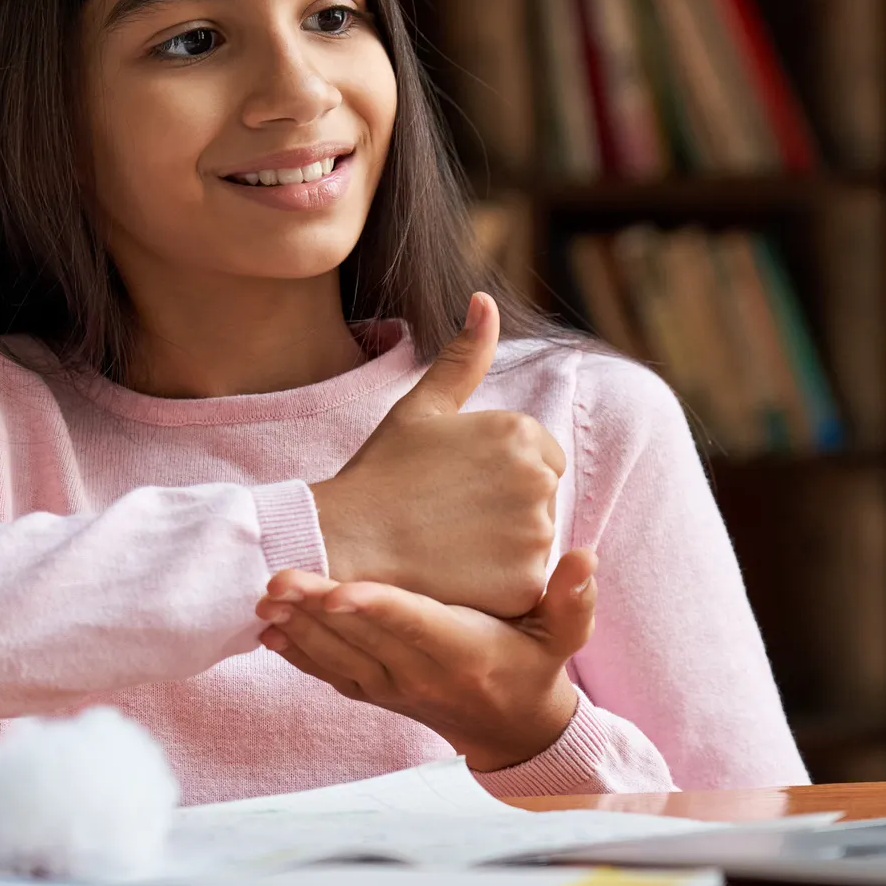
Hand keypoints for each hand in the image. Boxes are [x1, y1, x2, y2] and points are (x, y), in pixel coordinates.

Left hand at [254, 548, 597, 771]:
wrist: (511, 730)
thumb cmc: (536, 666)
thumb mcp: (565, 636)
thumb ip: (572, 598)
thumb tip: (584, 557)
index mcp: (463, 653)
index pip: (415, 626)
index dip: (376, 608)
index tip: (339, 591)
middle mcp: (421, 674)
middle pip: (361, 638)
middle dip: (316, 610)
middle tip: (277, 579)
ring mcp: (393, 688)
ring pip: (337, 657)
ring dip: (298, 628)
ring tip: (264, 596)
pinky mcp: (374, 693)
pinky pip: (330, 675)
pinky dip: (299, 654)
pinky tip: (270, 630)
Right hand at [311, 293, 564, 617]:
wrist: (345, 541)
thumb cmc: (381, 472)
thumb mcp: (422, 407)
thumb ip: (464, 356)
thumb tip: (485, 300)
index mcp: (521, 432)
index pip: (540, 457)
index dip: (497, 474)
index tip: (456, 485)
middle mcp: (538, 479)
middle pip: (541, 499)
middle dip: (505, 509)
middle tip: (448, 515)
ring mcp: (534, 535)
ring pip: (534, 543)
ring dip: (503, 547)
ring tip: (449, 544)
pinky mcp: (523, 585)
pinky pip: (525, 585)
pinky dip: (498, 585)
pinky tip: (457, 576)